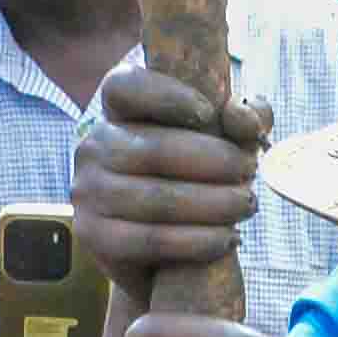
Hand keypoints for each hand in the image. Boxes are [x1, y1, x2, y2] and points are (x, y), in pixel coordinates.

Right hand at [69, 63, 273, 290]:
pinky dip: (198, 241)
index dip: (166, 95)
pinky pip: (151, 239)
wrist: (156, 250)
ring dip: (214, 204)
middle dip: (214, 161)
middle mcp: (94, 146)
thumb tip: (244, 114)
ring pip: (157, 199)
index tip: (209, 113)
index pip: (125, 87)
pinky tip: (226, 238)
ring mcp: (88, 191)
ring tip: (246, 205)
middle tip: (249, 170)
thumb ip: (241, 120)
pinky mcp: (94, 236)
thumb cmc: (189, 179)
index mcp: (117, 110)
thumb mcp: (219, 142)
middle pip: (154, 149)